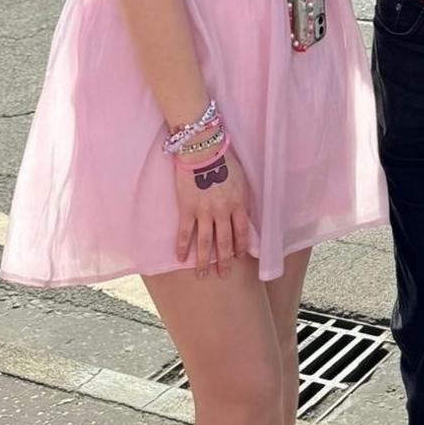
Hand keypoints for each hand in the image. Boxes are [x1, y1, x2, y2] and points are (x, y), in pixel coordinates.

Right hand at [174, 147, 251, 277]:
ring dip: (204, 261)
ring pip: (205, 242)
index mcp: (237, 203)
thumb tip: (242, 211)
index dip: (241, 245)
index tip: (240, 256)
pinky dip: (182, 247)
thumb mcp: (240, 178)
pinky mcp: (187, 209)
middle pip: (224, 241)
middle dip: (224, 260)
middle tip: (223, 274)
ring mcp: (204, 211)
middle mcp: (222, 211)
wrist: (202, 149)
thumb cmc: (224, 159)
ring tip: (203, 274)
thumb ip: (241, 196)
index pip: (241, 231)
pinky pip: (185, 232)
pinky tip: (180, 258)